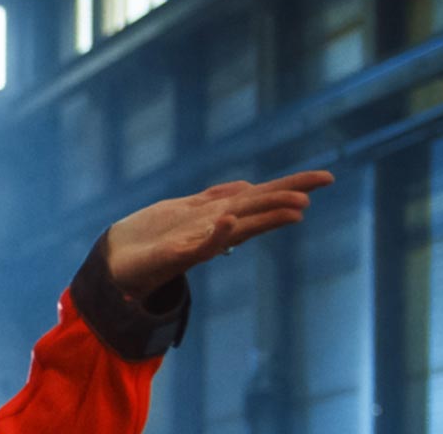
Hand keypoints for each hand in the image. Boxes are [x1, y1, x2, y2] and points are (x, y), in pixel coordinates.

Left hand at [104, 170, 334, 296]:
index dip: (292, 186)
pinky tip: (231, 222)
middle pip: (258, 208)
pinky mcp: (177, 256)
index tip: (326, 178)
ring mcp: (199, 242)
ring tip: (298, 207)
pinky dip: (216, 235)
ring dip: (267, 217)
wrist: (116, 264)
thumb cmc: (153, 237)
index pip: (262, 196)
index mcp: (220, 216)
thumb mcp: (186, 209)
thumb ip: (216, 199)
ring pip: (240, 227)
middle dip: (289, 195)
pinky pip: (200, 245)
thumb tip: (248, 186)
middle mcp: (216, 229)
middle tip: (324, 183)